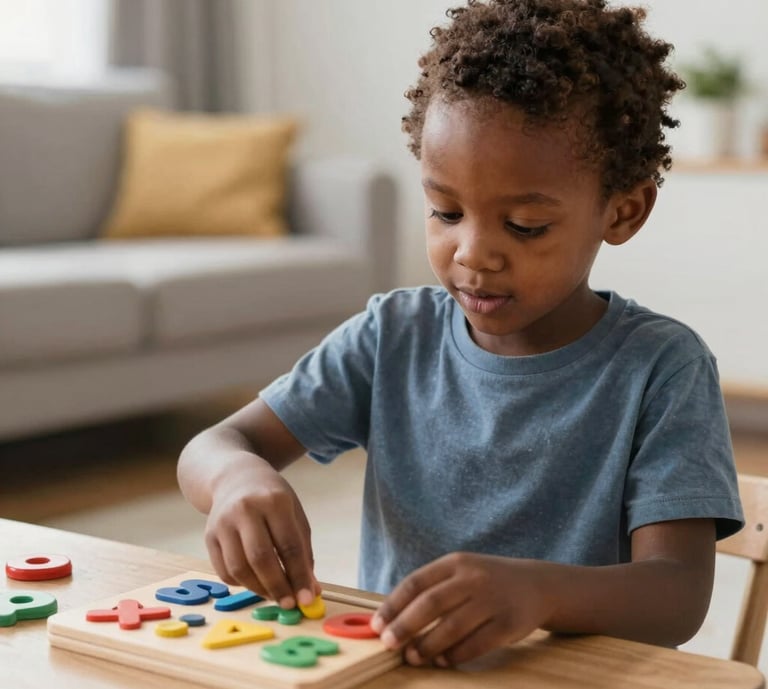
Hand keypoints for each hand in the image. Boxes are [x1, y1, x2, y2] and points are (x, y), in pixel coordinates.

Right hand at [204, 459, 318, 609]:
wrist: (235, 477)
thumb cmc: (272, 499)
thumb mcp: (294, 515)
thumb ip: (303, 552)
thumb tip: (311, 591)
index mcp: (274, 501)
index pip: (288, 545)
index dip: (298, 575)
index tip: (307, 598)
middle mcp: (245, 510)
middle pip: (260, 558)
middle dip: (277, 587)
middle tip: (290, 604)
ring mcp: (223, 522)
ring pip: (239, 568)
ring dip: (259, 589)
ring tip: (275, 595)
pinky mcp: (209, 535)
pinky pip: (224, 571)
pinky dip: (242, 584)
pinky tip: (256, 583)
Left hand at [371, 552, 554, 666]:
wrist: (536, 585)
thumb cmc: (486, 583)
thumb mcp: (461, 573)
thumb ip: (432, 590)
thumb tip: (392, 619)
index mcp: (455, 563)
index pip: (416, 582)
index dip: (393, 605)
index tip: (376, 624)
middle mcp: (473, 578)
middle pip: (431, 604)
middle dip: (405, 626)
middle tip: (388, 644)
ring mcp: (492, 600)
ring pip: (452, 627)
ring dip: (427, 646)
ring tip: (413, 657)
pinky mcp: (508, 624)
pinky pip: (476, 644)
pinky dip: (455, 655)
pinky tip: (442, 661)